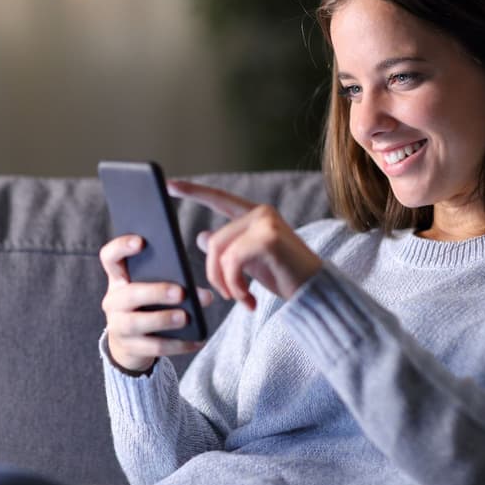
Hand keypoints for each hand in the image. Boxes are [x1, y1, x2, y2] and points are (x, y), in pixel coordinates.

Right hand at [98, 234, 213, 373]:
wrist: (129, 343)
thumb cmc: (147, 305)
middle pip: (129, 294)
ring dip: (163, 319)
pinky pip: (154, 347)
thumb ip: (172, 279)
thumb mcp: (151, 287)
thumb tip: (202, 292)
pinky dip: (178, 345)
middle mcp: (113, 301)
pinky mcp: (131, 348)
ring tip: (185, 318)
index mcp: (119, 279)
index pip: (110, 257)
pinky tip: (197, 340)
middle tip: (181, 293)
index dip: (122, 247)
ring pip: (137, 323)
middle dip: (156, 292)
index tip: (141, 242)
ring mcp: (119, 326)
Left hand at [167, 180, 322, 311]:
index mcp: (255, 215)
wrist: (316, 293)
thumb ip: (228, 248)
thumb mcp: (250, 262)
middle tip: (227, 296)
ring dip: (225, 283)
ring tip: (241, 298)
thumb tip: (200, 236)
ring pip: (220, 252)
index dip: (193, 191)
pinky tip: (249, 299)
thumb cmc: (286, 278)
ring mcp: (264, 222)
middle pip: (214, 241)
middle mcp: (260, 212)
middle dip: (214, 274)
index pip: (218, 198)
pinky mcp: (267, 238)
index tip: (169, 184)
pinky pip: (232, 262)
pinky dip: (236, 286)